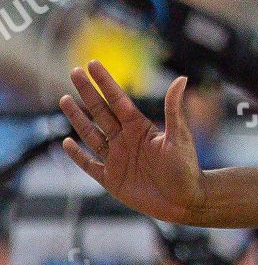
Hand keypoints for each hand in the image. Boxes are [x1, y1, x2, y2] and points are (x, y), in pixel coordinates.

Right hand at [60, 61, 205, 223]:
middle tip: (73, 72)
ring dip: (77, 118)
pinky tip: (66, 142)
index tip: (92, 64)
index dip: (105, 82)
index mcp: (140, 128)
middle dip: (87, 92)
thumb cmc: (186, 167)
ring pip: (91, 134)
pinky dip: (77, 155)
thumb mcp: (180, 136)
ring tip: (64, 99)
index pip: (118, 100)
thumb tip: (181, 78)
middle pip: (101, 112)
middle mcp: (126, 139)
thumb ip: (174, 109)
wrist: (184, 200)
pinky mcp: (110, 179)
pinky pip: (89, 164)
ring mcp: (116, 158)